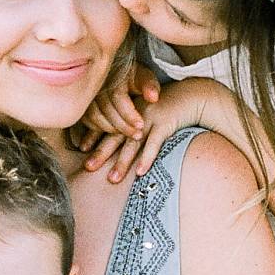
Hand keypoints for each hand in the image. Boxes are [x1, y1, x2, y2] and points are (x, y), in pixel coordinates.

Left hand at [83, 76, 225, 182]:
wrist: (193, 96)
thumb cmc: (169, 109)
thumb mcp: (148, 113)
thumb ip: (133, 124)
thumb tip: (120, 144)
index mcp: (130, 111)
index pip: (108, 125)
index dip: (94, 136)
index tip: (82, 149)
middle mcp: (137, 114)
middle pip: (116, 135)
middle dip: (102, 152)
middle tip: (88, 168)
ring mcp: (150, 118)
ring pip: (133, 143)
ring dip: (123, 162)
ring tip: (113, 178)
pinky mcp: (166, 123)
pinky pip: (155, 143)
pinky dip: (147, 157)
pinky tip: (141, 172)